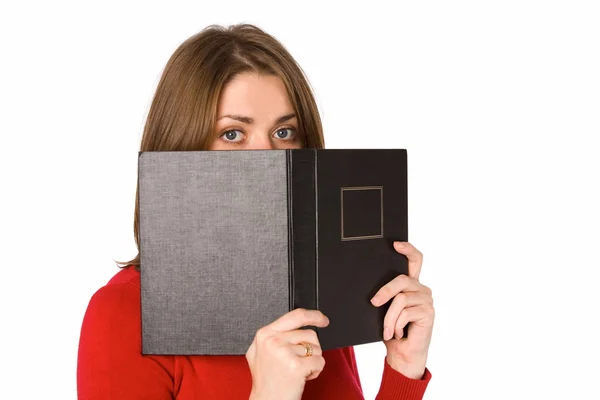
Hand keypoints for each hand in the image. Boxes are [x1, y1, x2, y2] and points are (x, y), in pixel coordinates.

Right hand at [246, 308, 329, 399]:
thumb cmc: (266, 381)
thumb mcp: (260, 352)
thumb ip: (274, 336)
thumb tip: (295, 325)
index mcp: (264, 334)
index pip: (295, 315)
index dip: (314, 316)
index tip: (323, 319)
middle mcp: (272, 341)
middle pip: (309, 334)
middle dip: (311, 349)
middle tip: (299, 362)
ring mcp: (284, 353)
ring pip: (316, 349)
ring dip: (312, 362)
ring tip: (297, 371)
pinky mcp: (296, 366)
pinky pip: (319, 362)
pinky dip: (315, 371)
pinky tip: (302, 377)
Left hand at [370, 241, 433, 378]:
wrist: (402, 354)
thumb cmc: (392, 330)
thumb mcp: (385, 309)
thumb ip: (385, 295)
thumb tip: (369, 287)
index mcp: (411, 285)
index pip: (415, 260)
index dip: (407, 250)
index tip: (395, 244)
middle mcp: (421, 289)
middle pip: (402, 279)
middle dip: (385, 291)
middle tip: (373, 302)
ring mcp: (426, 300)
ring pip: (400, 299)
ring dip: (388, 317)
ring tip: (387, 330)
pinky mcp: (428, 312)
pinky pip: (405, 312)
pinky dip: (395, 325)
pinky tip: (396, 334)